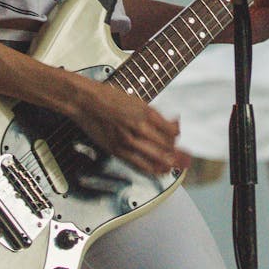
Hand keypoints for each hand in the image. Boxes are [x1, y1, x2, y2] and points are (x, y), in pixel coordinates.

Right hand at [66, 77, 189, 175]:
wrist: (85, 102)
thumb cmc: (108, 98)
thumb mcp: (137, 101)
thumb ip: (153, 115)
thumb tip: (170, 124)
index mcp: (146, 112)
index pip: (172, 131)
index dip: (177, 135)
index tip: (176, 135)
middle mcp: (139, 127)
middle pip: (167, 147)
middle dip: (177, 153)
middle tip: (182, 156)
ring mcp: (128, 141)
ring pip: (157, 159)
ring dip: (168, 162)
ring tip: (173, 164)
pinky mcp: (117, 151)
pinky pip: (141, 166)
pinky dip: (153, 169)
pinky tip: (159, 170)